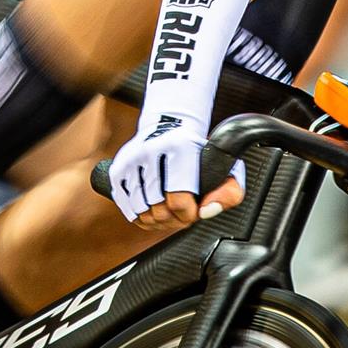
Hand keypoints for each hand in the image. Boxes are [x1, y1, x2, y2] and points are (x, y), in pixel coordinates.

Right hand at [107, 120, 243, 234]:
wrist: (170, 127)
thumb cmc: (199, 153)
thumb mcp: (227, 168)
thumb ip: (229, 192)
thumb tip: (207, 211)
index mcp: (180, 147)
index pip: (178, 200)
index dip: (188, 215)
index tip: (194, 211)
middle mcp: (151, 150)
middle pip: (158, 210)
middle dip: (174, 220)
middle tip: (182, 213)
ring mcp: (131, 159)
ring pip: (140, 211)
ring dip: (157, 221)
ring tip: (169, 214)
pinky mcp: (118, 168)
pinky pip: (126, 207)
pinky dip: (139, 217)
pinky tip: (153, 211)